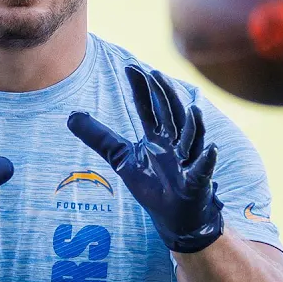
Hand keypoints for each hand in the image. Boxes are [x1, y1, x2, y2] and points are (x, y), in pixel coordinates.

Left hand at [67, 64, 223, 252]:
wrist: (172, 215)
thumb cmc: (151, 183)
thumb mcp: (119, 157)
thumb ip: (98, 137)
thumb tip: (71, 117)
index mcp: (156, 136)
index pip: (148, 108)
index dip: (140, 89)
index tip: (130, 66)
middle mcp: (173, 143)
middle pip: (171, 115)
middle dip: (165, 96)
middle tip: (155, 74)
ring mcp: (187, 161)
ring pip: (192, 138)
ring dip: (193, 124)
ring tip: (192, 108)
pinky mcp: (196, 182)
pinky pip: (203, 169)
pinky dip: (207, 159)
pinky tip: (211, 149)